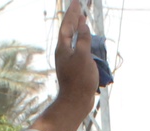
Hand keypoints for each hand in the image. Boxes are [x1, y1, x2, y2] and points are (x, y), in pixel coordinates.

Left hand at [32, 0, 99, 130]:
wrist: (75, 102)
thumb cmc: (79, 80)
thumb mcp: (83, 55)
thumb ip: (82, 38)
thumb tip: (82, 25)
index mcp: (63, 47)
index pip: (67, 24)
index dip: (72, 13)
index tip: (76, 2)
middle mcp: (64, 52)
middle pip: (68, 31)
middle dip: (74, 18)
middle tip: (79, 7)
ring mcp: (68, 60)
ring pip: (73, 39)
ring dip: (78, 29)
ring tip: (83, 21)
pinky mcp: (74, 68)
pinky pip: (78, 48)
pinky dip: (82, 41)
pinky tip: (87, 41)